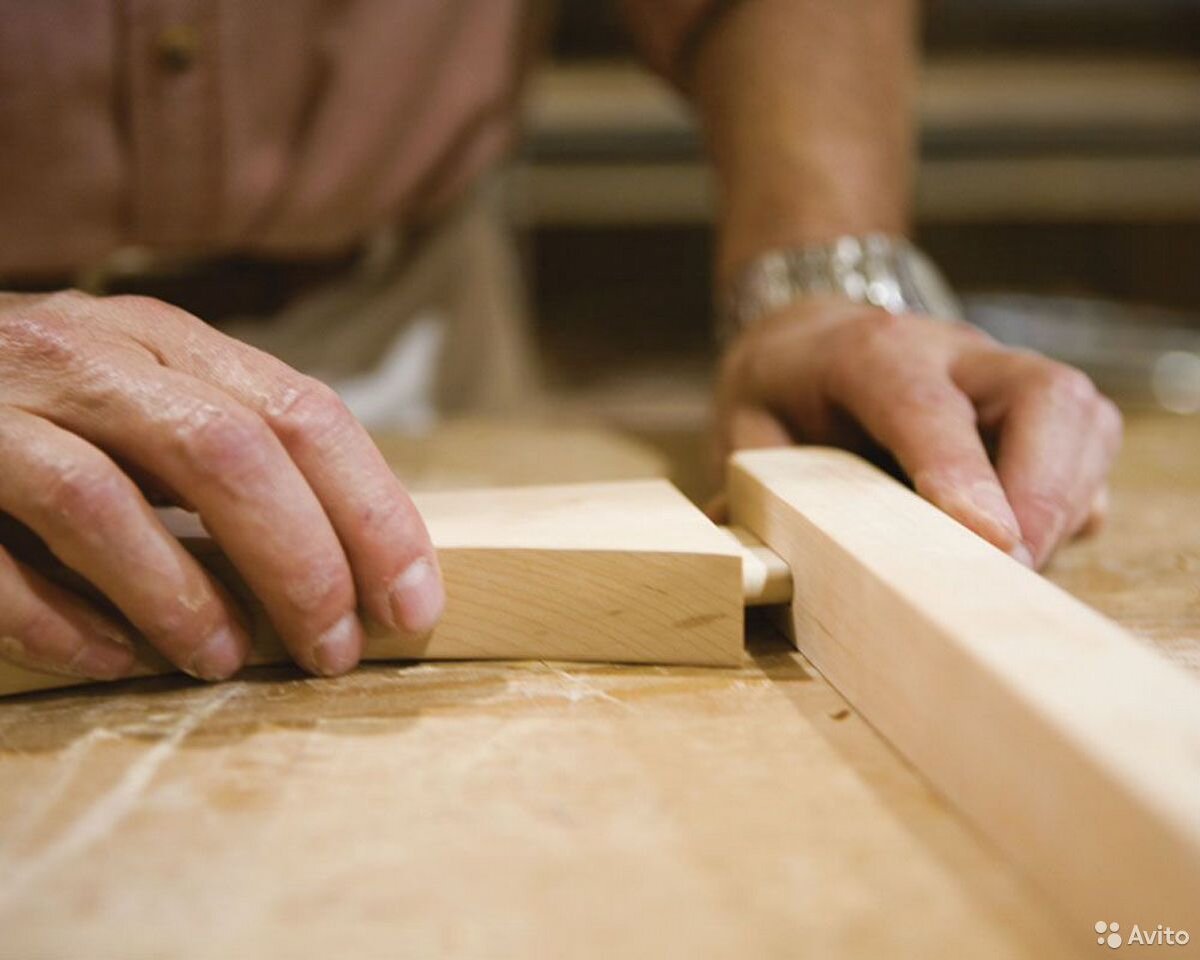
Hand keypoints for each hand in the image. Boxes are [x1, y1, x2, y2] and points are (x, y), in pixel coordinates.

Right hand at [0, 290, 443, 681]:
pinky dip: (63, 622)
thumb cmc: (50, 404)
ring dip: (184, 601)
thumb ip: (235, 452)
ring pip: (106, 502)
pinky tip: (112, 662)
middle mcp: (89, 354)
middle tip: (334, 652)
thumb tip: (352, 561)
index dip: (374, 515)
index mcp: (167, 338)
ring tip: (228, 663)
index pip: (304, 415)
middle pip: (229, 453)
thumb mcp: (151, 399)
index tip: (415, 604)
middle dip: (302, 564)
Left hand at [715, 297, 1121, 567]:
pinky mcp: (1032, 408)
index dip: (961, 472)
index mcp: (871, 352)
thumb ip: (750, 485)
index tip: (989, 540)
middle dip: (1043, 490)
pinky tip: (1033, 544)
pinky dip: (1072, 501)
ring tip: (1020, 572)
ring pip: (1081, 416)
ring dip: (1065, 501)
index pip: (927, 406)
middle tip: (1013, 571)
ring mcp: (1002, 375)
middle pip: (1043, 394)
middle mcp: (953, 352)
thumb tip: (749, 561)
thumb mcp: (745, 425)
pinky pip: (1085, 446)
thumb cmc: (782, 388)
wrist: (815, 332)